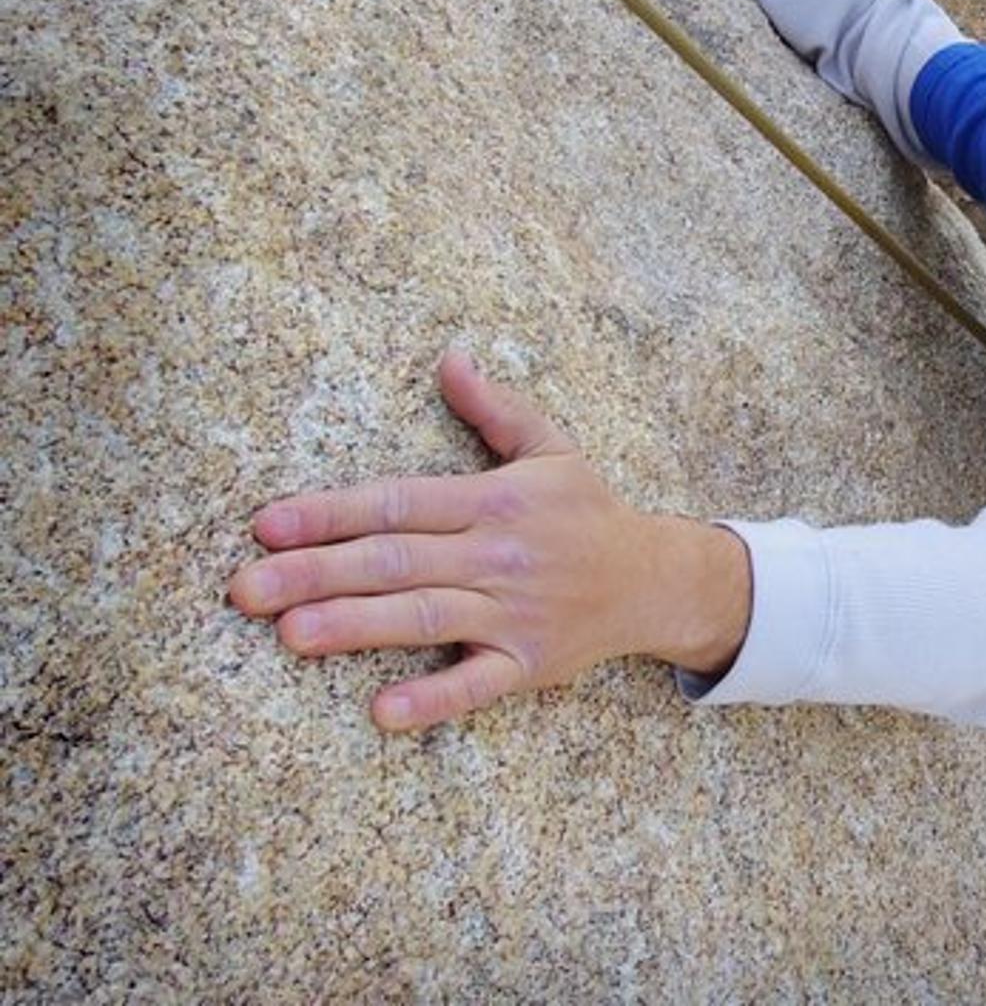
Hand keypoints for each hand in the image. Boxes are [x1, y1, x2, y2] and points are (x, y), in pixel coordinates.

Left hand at [230, 349, 750, 731]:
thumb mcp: (550, 448)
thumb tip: (450, 358)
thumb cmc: (588, 513)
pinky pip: (478, 685)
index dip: (331, 512)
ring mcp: (515, 612)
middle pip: (397, 561)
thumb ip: (494, 409)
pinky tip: (383, 711)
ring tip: (290, 634)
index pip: (400, 503)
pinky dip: (435, 700)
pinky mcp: (530, 664)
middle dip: (317, 573)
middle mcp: (501, 554)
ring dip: (356, 626)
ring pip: (426, 618)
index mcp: (496, 500)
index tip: (267, 524)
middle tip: (245, 588)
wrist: (656, 580)